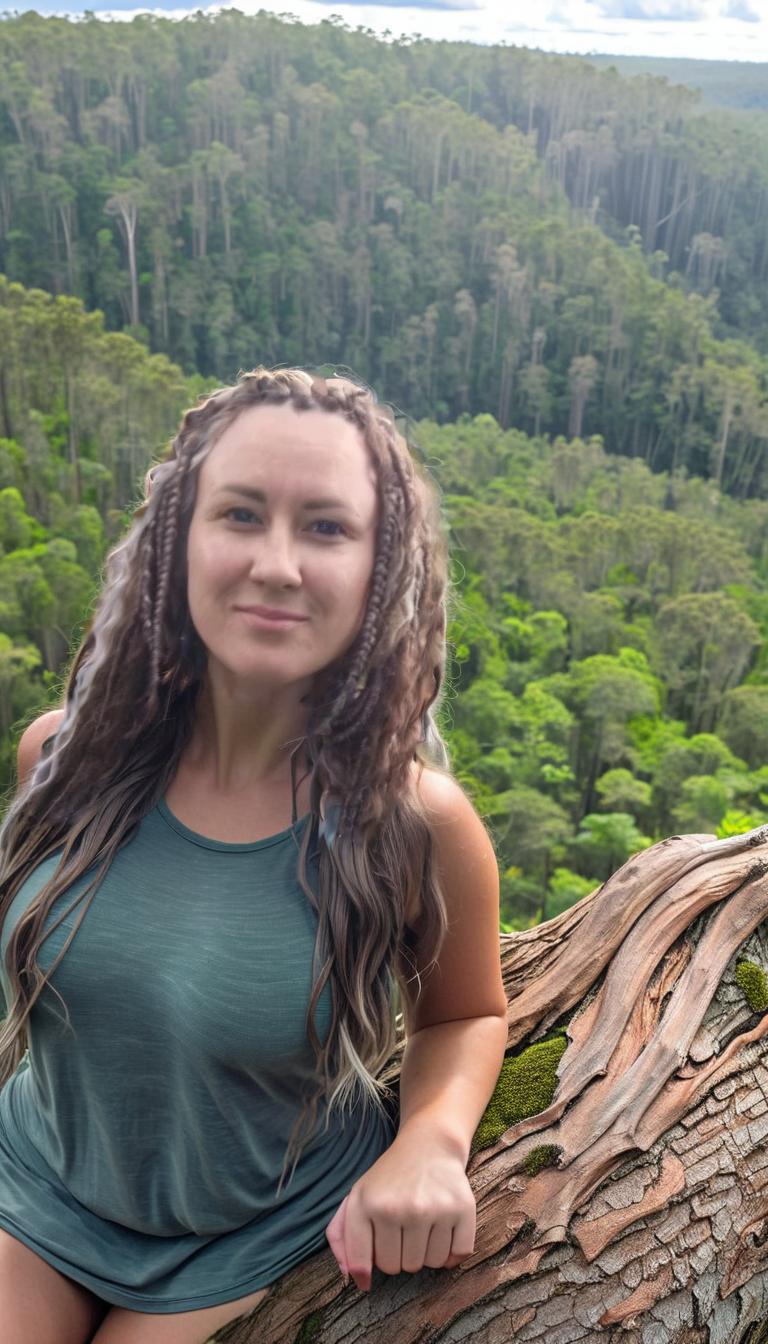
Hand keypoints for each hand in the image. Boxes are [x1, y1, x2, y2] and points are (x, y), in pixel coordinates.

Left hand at [325, 1129, 475, 1291]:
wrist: (429, 1145)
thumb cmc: (389, 1178)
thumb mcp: (357, 1196)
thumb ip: (341, 1236)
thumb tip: (354, 1278)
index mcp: (369, 1205)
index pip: (364, 1263)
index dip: (365, 1270)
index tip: (369, 1270)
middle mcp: (401, 1208)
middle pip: (398, 1268)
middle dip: (398, 1254)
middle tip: (402, 1230)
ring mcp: (434, 1208)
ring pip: (429, 1264)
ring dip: (425, 1253)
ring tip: (422, 1227)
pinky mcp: (463, 1208)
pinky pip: (458, 1256)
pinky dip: (451, 1253)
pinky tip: (443, 1231)